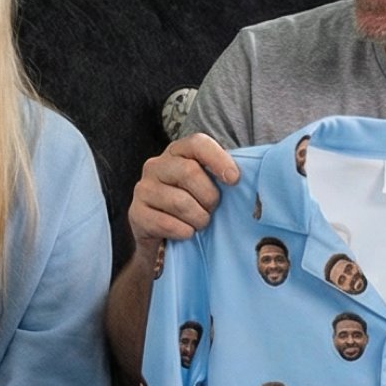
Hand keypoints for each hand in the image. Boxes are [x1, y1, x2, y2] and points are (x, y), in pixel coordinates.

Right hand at [127, 133, 238, 259]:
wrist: (163, 243)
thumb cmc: (193, 209)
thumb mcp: (207, 187)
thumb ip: (222, 176)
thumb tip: (249, 176)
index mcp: (176, 153)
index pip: (197, 143)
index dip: (218, 159)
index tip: (234, 180)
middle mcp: (155, 166)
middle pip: (189, 172)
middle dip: (209, 196)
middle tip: (212, 209)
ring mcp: (142, 189)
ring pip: (180, 201)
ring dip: (198, 218)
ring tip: (200, 224)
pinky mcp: (135, 213)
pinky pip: (166, 223)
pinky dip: (183, 232)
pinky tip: (185, 233)